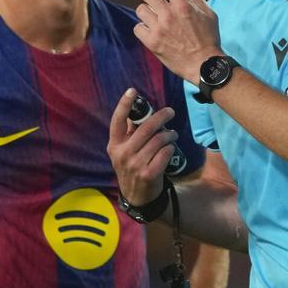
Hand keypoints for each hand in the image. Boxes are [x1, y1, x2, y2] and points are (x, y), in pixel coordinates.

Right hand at [107, 88, 177, 204]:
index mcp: (114, 144)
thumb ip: (129, 134)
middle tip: (170, 112)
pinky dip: (170, 148)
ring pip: (159, 139)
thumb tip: (139, 111)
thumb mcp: (124, 151)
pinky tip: (170, 148)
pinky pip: (165, 153)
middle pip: (146, 127)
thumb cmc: (131, 168)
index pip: (117, 121)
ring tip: (172, 135)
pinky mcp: (149, 174)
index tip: (132, 91)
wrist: (136, 197)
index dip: (124, 104)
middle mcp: (123, 153)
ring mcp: (135, 165)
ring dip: (170, 134)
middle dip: (162, 116)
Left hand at [135, 0, 222, 83]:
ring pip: (141, 9)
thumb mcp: (210, 15)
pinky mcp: (152, 42)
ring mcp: (159, 28)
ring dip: (146, 11)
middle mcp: (169, 14)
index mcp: (183, 5)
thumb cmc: (209, 39)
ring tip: (154, 18)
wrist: (204, 64)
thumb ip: (197, 1)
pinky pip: (138, 27)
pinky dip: (143, 28)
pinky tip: (150, 31)